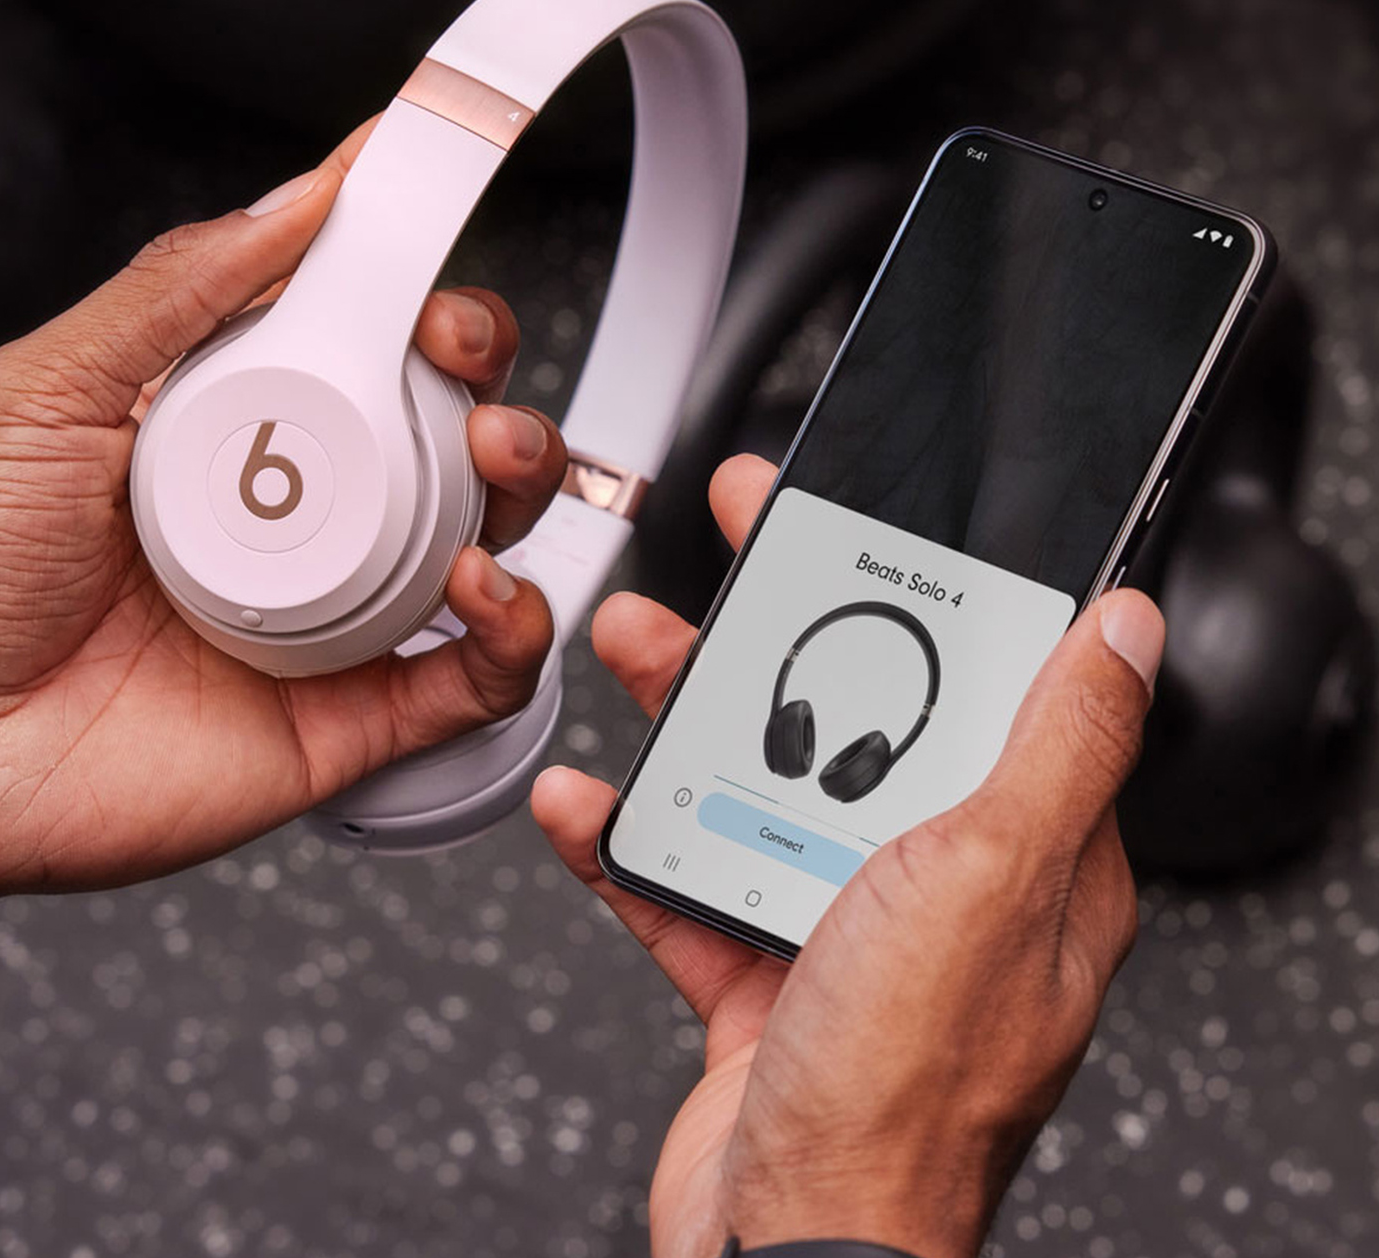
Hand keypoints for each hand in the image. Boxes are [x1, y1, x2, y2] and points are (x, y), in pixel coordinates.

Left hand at [0, 119, 566, 925]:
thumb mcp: (47, 390)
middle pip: (454, 429)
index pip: (371, 342)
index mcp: (244, 428)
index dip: (420, 293)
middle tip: (458, 361)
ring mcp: (345, 613)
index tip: (434, 245)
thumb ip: (178, 288)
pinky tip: (480, 590)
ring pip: (491, 535)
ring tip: (488, 464)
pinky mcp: (364, 710)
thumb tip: (293, 200)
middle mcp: (310, 516)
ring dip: (523, 483)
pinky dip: (515, 626)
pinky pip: (481, 672)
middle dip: (490, 380)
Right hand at [534, 453, 1163, 1257]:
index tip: (866, 530)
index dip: (926, 596)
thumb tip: (1129, 632)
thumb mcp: (992, 876)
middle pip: (861, 722)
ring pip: (764, 788)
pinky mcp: (762, 976)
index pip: (988, 689)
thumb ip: (1060, 746)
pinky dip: (632, 842)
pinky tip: (587, 804)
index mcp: (1023, 858)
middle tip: (737, 549)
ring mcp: (844, 933)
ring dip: (690, 716)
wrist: (785, 1245)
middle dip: (785, 633)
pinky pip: (691, 881)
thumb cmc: (901, 1086)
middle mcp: (940, 890)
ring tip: (635, 648)